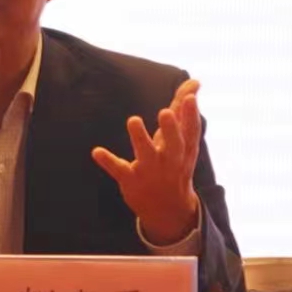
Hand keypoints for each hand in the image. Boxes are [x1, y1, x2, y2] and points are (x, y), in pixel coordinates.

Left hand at [91, 78, 202, 244]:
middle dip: (170, 129)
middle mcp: (169, 160)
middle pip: (173, 144)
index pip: (190, 131)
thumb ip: (185, 111)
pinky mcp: (131, 180)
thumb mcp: (183, 142)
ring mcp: (150, 170)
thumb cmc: (174, 164)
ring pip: (145, 154)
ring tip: (133, 120)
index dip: (191, 115)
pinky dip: (108, 161)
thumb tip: (195, 82)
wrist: (168, 210)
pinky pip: (119, 170)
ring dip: (139, 138)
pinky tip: (96, 151)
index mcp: (184, 150)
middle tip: (165, 112)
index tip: (190, 98)